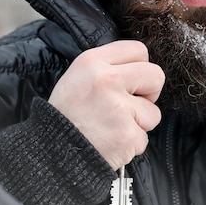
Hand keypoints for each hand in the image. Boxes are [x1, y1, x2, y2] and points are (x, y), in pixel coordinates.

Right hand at [48, 40, 164, 169]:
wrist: (49, 154)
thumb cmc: (66, 115)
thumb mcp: (77, 77)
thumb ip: (107, 67)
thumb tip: (139, 67)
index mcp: (93, 61)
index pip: (139, 50)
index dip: (140, 67)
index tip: (131, 81)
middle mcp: (107, 80)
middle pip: (156, 75)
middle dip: (149, 92)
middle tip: (130, 105)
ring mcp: (118, 108)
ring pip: (153, 112)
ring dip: (138, 124)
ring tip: (112, 127)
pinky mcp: (126, 135)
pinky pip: (143, 139)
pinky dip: (130, 145)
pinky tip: (111, 143)